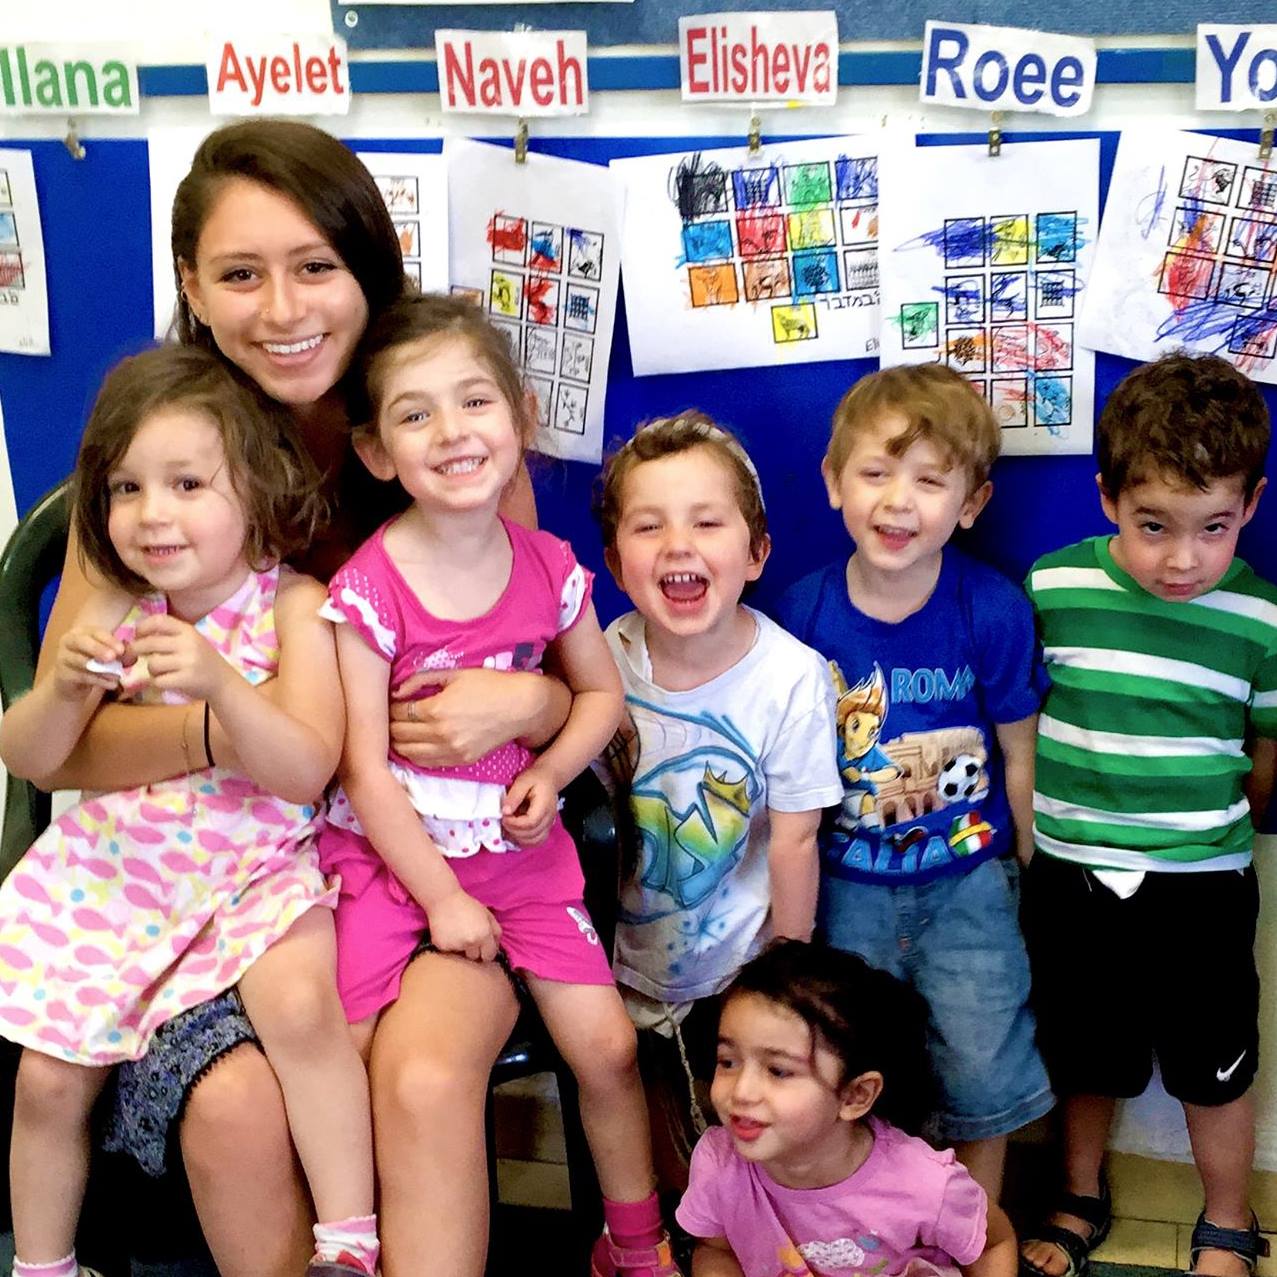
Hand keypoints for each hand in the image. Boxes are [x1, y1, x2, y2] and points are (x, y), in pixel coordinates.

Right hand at [53, 625, 126, 699]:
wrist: (74, 683)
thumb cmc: (95, 663)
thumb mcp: (109, 655)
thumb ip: (121, 653)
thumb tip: (132, 655)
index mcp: (82, 632)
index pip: (95, 632)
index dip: (109, 640)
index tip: (122, 650)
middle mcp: (69, 641)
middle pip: (81, 642)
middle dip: (98, 649)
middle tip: (112, 657)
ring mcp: (63, 657)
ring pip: (81, 661)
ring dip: (101, 669)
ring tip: (117, 675)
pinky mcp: (63, 674)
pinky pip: (81, 676)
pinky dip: (99, 681)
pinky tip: (112, 685)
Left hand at [130, 614, 232, 701]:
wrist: (223, 681)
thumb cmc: (201, 660)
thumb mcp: (190, 640)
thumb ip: (168, 635)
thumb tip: (136, 636)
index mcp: (188, 630)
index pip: (159, 620)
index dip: (142, 627)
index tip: (138, 635)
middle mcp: (188, 643)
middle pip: (149, 643)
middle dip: (136, 650)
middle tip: (133, 655)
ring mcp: (188, 662)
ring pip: (152, 664)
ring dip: (151, 670)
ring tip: (161, 671)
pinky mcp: (186, 679)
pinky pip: (158, 680)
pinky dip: (157, 682)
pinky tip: (167, 681)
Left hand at [390, 667, 532, 766]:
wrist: (520, 707)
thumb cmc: (488, 685)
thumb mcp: (454, 674)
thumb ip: (421, 679)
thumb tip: (396, 691)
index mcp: (437, 709)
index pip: (399, 712)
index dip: (392, 707)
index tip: (394, 703)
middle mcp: (440, 733)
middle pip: (399, 734)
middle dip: (392, 724)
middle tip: (393, 717)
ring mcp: (450, 750)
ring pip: (408, 753)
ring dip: (399, 742)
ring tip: (401, 731)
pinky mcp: (460, 761)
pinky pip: (426, 763)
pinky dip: (415, 755)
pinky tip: (415, 744)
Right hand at [426, 888, 502, 961]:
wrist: (444, 900)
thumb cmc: (467, 906)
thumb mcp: (487, 915)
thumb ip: (496, 932)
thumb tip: (496, 947)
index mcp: (484, 935)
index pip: (489, 956)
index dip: (487, 953)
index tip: (483, 950)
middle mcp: (471, 942)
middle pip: (475, 957)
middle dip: (473, 951)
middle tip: (468, 937)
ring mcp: (456, 945)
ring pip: (461, 955)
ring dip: (461, 948)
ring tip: (458, 933)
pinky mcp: (443, 946)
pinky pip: (449, 951)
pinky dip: (449, 945)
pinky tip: (448, 933)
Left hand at [501, 765, 558, 844]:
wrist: (550, 777)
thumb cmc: (536, 777)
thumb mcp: (523, 781)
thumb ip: (514, 795)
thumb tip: (505, 811)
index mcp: (544, 805)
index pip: (530, 822)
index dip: (515, 824)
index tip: (504, 817)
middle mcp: (549, 818)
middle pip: (532, 834)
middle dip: (514, 831)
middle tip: (504, 821)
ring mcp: (549, 824)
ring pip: (535, 841)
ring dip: (519, 838)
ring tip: (509, 828)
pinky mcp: (546, 827)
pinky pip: (537, 841)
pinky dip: (525, 841)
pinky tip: (516, 833)